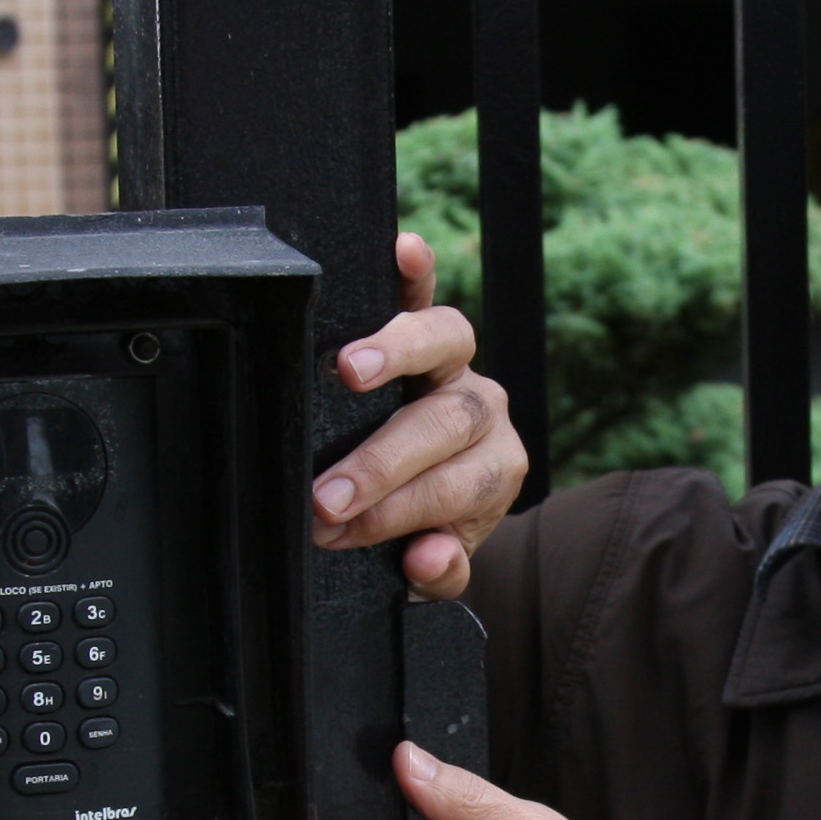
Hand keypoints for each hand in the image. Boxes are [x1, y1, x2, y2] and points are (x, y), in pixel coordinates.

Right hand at [317, 231, 524, 599]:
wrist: (440, 494)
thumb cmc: (427, 523)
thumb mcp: (436, 563)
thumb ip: (440, 570)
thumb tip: (429, 558)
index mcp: (494, 469)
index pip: (453, 488)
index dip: (394, 512)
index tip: (337, 532)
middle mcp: (485, 412)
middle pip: (443, 424)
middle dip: (380, 464)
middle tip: (326, 495)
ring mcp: (459, 366)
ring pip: (446, 344)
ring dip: (395, 355)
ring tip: (348, 370)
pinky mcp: (428, 330)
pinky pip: (426, 294)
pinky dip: (418, 272)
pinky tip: (404, 249)